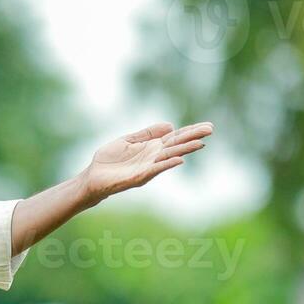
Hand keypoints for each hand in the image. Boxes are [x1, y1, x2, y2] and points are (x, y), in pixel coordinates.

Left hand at [80, 121, 213, 202]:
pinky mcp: (139, 177)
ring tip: (200, 142)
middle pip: (176, 145)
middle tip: (211, 129)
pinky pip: (155, 169)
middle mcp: (153, 157)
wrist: (92, 178)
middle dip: (193, 137)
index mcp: (151, 147)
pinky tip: (179, 159)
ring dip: (185, 150)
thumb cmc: (109, 160)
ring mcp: (147, 167)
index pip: (174, 137)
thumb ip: (147, 134)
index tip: (207, 125)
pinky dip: (167, 164)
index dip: (190, 131)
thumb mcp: (128, 141)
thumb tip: (170, 125)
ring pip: (170, 156)